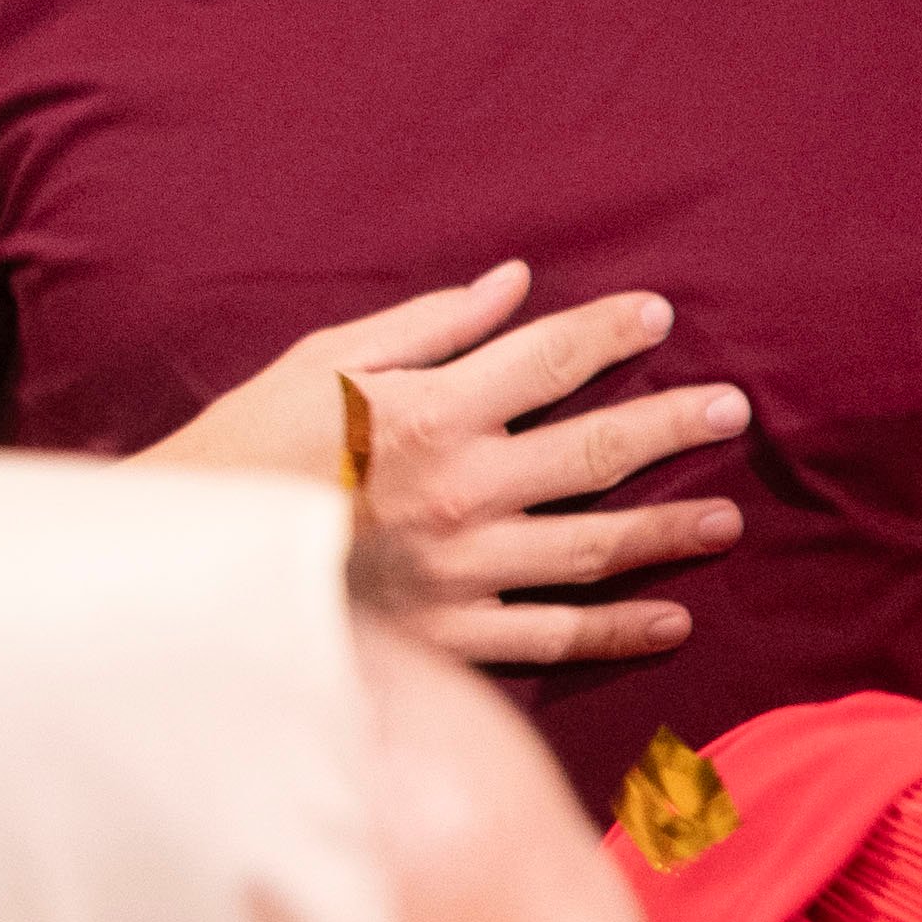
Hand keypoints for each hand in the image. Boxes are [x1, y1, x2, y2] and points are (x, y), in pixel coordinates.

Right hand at [157, 263, 747, 666]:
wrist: (188, 568)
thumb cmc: (250, 447)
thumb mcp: (322, 362)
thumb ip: (428, 327)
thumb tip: (515, 284)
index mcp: (428, 411)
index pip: (546, 359)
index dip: (610, 334)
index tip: (660, 318)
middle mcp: (459, 490)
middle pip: (594, 449)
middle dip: (671, 424)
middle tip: (733, 409)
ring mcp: (461, 569)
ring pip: (593, 546)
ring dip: (667, 531)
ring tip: (726, 519)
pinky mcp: (450, 637)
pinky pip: (553, 634)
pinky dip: (618, 629)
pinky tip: (672, 618)